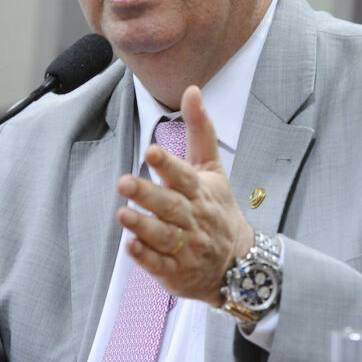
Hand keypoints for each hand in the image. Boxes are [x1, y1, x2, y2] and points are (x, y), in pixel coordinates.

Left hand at [116, 85, 253, 306]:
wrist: (239, 263)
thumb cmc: (218, 209)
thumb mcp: (213, 169)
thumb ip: (200, 130)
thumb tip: (192, 90)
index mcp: (200, 191)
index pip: (184, 175)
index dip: (168, 164)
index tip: (151, 151)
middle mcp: (193, 218)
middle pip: (170, 205)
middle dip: (148, 194)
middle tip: (124, 182)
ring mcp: (186, 246)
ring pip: (164, 235)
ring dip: (143, 225)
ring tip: (122, 214)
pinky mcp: (176, 270)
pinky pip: (160, 264)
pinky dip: (146, 257)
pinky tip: (130, 247)